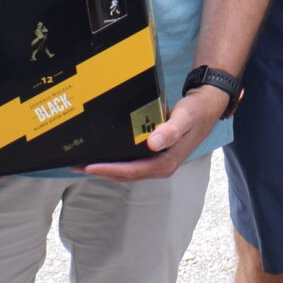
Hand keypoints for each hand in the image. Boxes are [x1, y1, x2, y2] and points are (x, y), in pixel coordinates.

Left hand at [79, 85, 226, 181]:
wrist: (206, 108)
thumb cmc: (195, 113)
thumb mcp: (184, 118)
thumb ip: (171, 130)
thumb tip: (154, 144)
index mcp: (166, 163)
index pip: (132, 171)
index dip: (110, 170)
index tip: (90, 166)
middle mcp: (159, 167)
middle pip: (125, 174)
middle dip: (101, 171)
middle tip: (77, 165)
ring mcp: (156, 162)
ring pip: (126, 170)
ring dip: (105, 168)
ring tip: (83, 161)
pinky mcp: (153, 155)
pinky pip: (130, 162)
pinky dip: (115, 161)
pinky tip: (104, 153)